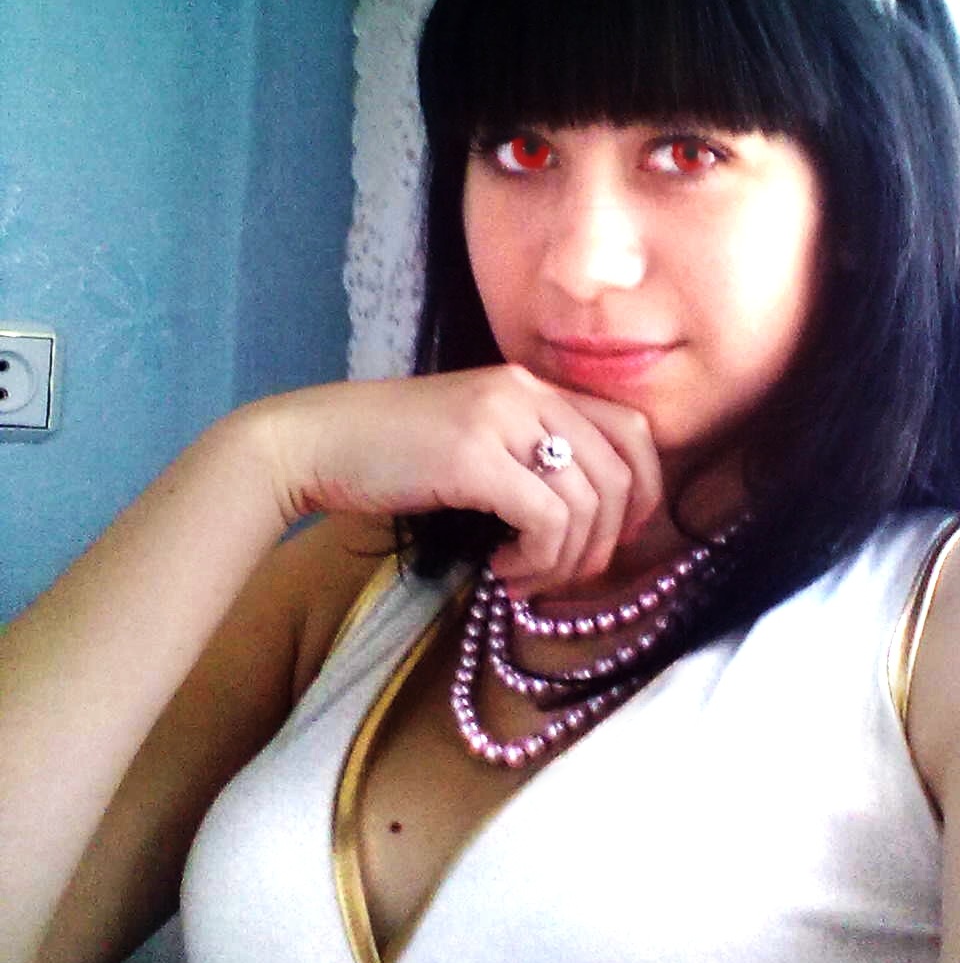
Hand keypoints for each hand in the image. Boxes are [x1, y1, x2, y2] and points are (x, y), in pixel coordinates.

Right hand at [252, 367, 662, 595]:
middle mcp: (527, 392)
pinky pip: (547, 519)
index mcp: (533, 384)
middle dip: (610, 539)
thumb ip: (529, 456)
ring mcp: (502, 420)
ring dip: (566, 559)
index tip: (614, 538)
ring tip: (524, 578)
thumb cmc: (389, 453)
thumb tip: (588, 518)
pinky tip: (503, 570)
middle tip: (568, 574)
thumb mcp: (474, 439)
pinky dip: (538, 559)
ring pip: (588, 502)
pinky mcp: (474, 458)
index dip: (644, 492)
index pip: (634, 430)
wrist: (313, 443)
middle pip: (623, 471)